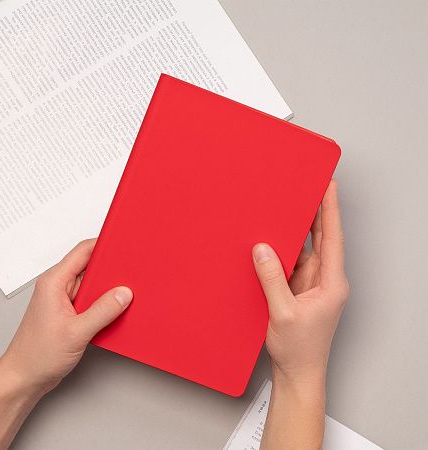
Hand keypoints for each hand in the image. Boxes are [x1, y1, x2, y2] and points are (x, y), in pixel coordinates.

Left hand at [0, 238, 132, 394]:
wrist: (24, 379)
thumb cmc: (36, 355)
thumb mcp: (76, 332)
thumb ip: (103, 311)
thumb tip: (123, 294)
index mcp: (54, 282)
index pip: (83, 251)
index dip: (104, 244)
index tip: (122, 245)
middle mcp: (58, 287)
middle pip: (90, 267)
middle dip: (111, 269)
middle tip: (129, 274)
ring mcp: (64, 300)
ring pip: (93, 285)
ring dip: (108, 290)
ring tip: (124, 296)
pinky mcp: (70, 313)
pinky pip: (92, 300)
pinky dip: (104, 304)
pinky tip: (114, 311)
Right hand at [253, 180, 348, 382]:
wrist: (298, 373)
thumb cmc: (300, 350)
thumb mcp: (283, 313)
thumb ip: (272, 279)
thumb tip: (263, 250)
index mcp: (332, 284)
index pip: (333, 239)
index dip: (331, 210)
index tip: (329, 187)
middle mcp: (325, 280)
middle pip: (323, 239)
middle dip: (317, 212)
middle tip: (309, 188)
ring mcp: (311, 285)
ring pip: (305, 250)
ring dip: (297, 231)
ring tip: (287, 208)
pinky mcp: (298, 290)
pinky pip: (291, 263)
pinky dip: (283, 250)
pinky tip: (273, 240)